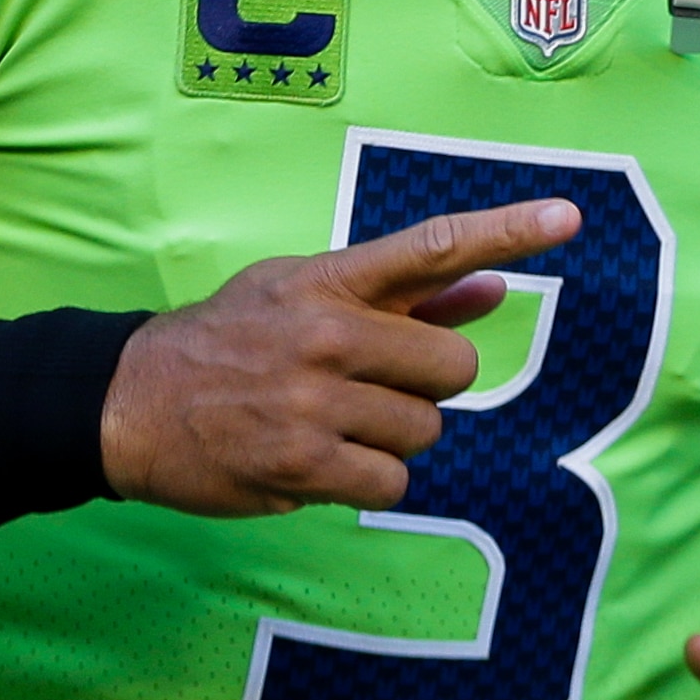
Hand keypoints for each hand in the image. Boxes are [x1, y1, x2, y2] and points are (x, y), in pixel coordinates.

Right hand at [99, 199, 574, 516]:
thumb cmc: (231, 341)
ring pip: (422, 432)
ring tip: (326, 423)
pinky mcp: (302, 463)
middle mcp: (327, 332)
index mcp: (329, 280)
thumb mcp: (302, 294)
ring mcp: (314, 399)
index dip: (507, 230)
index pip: (433, 245)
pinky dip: (367, 482)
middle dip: (425, 388)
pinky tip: (320, 462)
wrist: (130, 399)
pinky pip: (390, 483)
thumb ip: (404, 298)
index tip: (568, 216)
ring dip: (388, 439)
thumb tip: (493, 288)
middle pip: (451, 371)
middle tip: (370, 389)